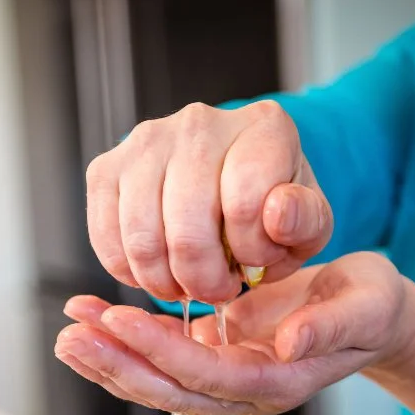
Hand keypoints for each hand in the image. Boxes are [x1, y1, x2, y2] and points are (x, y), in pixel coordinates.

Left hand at [54, 252, 413, 414]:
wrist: (369, 313)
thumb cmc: (371, 307)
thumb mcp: (366, 308)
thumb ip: (330, 328)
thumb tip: (289, 343)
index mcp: (277, 381)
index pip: (208, 374)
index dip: (161, 351)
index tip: (119, 319)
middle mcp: (244, 387)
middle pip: (170, 388)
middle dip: (118, 363)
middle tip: (71, 334)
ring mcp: (226, 374)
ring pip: (158, 378)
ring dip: (112, 357)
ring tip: (70, 329)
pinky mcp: (215, 352)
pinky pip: (163, 357)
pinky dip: (128, 343)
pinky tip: (98, 321)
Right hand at [86, 100, 333, 304]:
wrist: (229, 180)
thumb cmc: (269, 205)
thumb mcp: (309, 221)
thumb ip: (305, 222)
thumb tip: (277, 214)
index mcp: (263, 129)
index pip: (247, 201)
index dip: (251, 251)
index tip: (255, 263)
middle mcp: (201, 124)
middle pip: (187, 225)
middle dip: (203, 278)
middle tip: (215, 291)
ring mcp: (146, 141)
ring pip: (142, 235)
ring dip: (164, 280)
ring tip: (184, 286)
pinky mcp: (106, 167)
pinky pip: (106, 234)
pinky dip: (128, 269)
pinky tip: (154, 272)